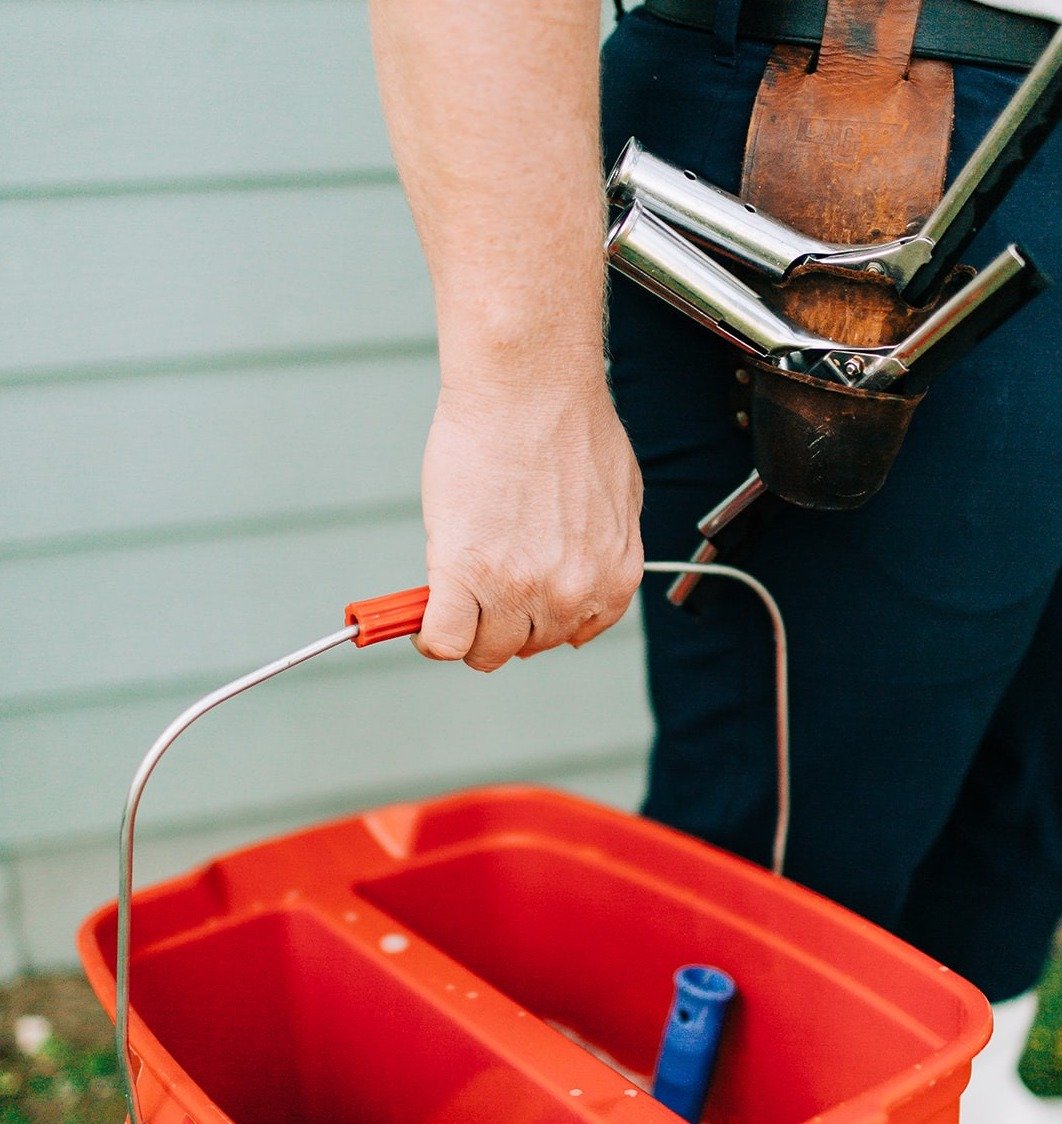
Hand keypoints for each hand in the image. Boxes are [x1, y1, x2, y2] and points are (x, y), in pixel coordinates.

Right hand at [414, 374, 643, 671]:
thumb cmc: (569, 423)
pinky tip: (422, 610)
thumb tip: (577, 567)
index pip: (570, 637)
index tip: (512, 605)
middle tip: (477, 587)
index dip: (533, 619)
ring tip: (451, 586)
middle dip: (498, 621)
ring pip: (482, 651)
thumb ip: (602, 549)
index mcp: (612, 577)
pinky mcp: (465, 574)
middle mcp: (570, 593)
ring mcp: (518, 588)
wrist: (530, 388)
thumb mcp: (614, 498)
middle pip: (523, 646)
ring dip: (463, 625)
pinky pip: (442, 638)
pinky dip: (427, 631)